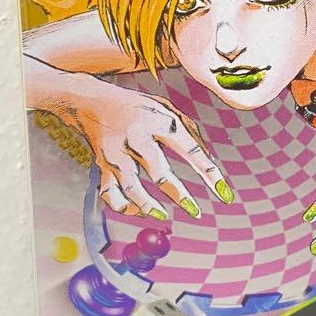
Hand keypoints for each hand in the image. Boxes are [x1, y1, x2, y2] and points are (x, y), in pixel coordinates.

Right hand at [45, 70, 231, 217]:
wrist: (90, 101)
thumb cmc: (136, 107)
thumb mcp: (166, 108)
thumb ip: (190, 131)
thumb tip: (209, 161)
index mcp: (159, 121)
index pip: (189, 149)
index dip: (209, 173)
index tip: (224, 193)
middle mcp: (137, 138)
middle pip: (159, 171)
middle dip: (180, 195)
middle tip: (196, 212)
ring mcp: (116, 153)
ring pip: (131, 187)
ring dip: (148, 206)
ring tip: (163, 214)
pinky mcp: (101, 166)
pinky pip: (110, 193)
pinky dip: (123, 206)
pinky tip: (137, 210)